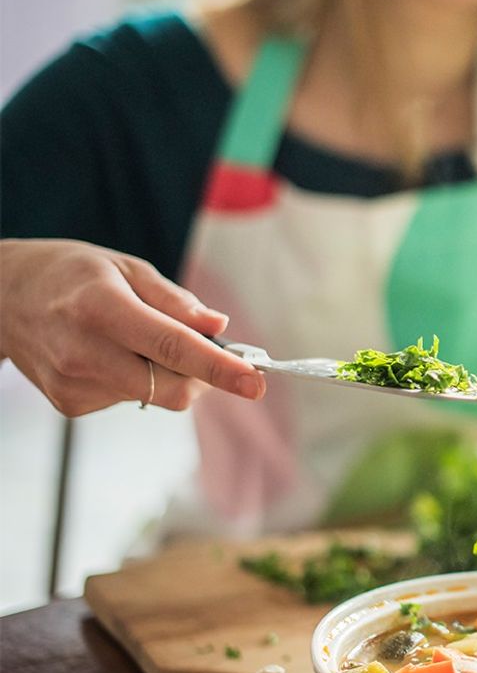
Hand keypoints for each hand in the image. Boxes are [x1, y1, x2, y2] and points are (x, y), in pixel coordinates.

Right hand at [0, 239, 264, 416]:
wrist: (2, 298)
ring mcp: (74, 384)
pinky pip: (130, 399)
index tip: (254, 382)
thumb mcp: (125, 267)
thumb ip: (175, 301)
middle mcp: (84, 353)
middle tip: (205, 349)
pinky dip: (137, 380)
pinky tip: (110, 354)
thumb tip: (219, 327)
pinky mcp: (70, 404)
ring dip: (165, 373)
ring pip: (154, 396)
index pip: (173, 348)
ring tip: (133, 338)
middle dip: (201, 375)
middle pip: (171, 389)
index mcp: (102, 309)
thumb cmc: (70, 275)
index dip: (220, 368)